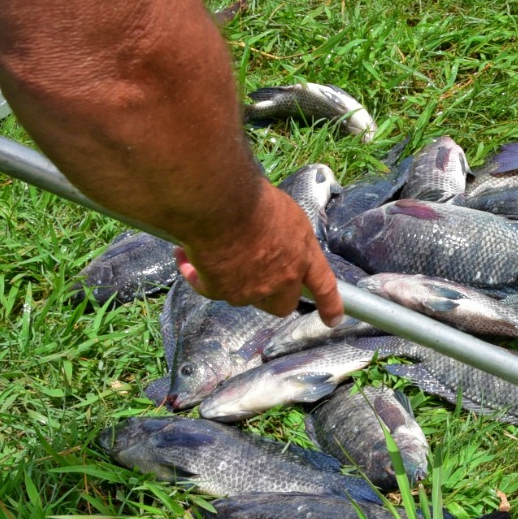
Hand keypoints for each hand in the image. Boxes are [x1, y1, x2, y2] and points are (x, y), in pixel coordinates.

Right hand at [174, 183, 343, 324]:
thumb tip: (271, 240)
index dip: (329, 305)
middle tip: (252, 276)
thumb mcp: (285, 213)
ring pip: (242, 296)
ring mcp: (253, 289)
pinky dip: (195, 273)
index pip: (324, 285)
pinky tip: (185, 255)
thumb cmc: (254, 198)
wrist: (222, 203)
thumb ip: (285, 236)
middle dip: (269, 296)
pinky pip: (207, 287)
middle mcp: (283, 278)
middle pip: (281, 304)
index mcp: (304, 255)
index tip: (332, 320)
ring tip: (211, 248)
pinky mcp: (222, 291)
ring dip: (229, 277)